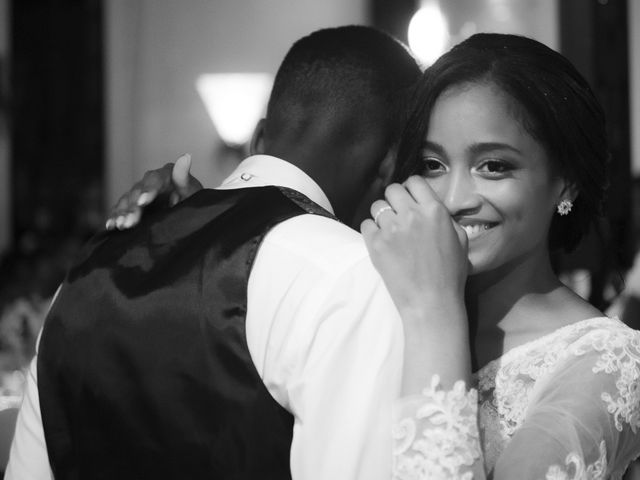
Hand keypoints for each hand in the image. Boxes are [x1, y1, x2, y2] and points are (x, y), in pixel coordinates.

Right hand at [105, 154, 203, 229]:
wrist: (189, 209)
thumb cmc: (192, 198)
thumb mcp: (192, 189)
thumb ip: (184, 176)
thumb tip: (186, 156)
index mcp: (165, 174)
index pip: (154, 180)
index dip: (148, 190)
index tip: (144, 201)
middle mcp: (149, 181)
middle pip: (137, 192)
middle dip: (133, 207)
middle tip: (130, 222)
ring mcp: (140, 193)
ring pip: (127, 201)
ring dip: (122, 213)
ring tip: (120, 225)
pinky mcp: (134, 205)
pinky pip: (121, 209)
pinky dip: (115, 216)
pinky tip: (110, 226)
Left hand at [360, 176, 468, 315]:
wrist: (431, 302)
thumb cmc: (450, 274)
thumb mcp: (460, 240)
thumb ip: (445, 218)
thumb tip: (433, 207)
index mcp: (434, 211)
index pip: (415, 181)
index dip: (411, 189)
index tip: (410, 198)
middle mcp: (411, 215)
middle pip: (393, 189)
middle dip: (395, 199)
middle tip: (398, 214)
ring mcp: (391, 229)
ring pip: (377, 206)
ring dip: (382, 215)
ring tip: (390, 230)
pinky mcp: (376, 244)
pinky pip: (366, 224)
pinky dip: (372, 231)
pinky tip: (382, 241)